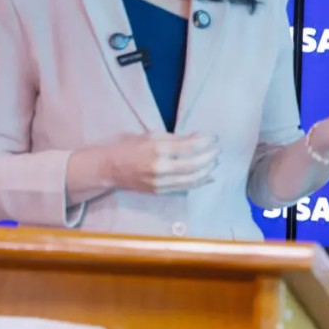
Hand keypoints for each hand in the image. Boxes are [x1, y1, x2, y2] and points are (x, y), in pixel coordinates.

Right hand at [103, 133, 219, 193]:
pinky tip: (209, 176)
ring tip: (215, 161)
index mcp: (157, 150)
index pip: (189, 147)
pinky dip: (199, 182)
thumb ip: (177, 138)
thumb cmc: (130, 147)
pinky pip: (185, 188)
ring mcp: (160, 183)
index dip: (205, 142)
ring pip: (191, 179)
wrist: (109, 168)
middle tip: (218, 150)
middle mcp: (159, 168)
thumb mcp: (152, 136)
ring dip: (207, 170)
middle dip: (210, 157)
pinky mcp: (160, 192)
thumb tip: (200, 137)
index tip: (215, 137)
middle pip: (193, 165)